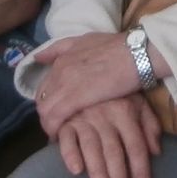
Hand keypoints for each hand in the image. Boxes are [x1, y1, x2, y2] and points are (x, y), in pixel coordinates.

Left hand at [33, 31, 153, 132]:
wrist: (137, 53)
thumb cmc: (119, 47)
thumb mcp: (87, 40)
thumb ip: (63, 48)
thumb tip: (39, 57)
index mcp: (63, 59)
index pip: (45, 85)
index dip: (49, 99)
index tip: (58, 109)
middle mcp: (59, 71)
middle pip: (42, 99)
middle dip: (48, 113)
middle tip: (59, 124)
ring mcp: (65, 84)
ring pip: (45, 110)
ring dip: (49, 124)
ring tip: (59, 133)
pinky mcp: (74, 99)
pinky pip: (54, 118)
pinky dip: (53, 129)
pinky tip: (59, 137)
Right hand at [54, 95, 160, 177]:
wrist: (86, 69)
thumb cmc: (117, 92)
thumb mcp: (139, 102)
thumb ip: (149, 125)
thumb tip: (156, 152)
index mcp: (126, 112)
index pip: (137, 148)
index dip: (141, 173)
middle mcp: (106, 116)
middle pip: (115, 153)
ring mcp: (84, 117)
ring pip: (93, 148)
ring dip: (98, 173)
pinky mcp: (65, 119)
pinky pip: (67, 138)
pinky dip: (70, 154)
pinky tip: (75, 170)